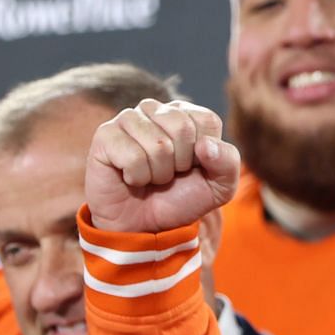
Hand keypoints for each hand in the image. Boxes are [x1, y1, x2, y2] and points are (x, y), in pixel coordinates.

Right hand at [85, 99, 241, 235]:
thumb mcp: (219, 187)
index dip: (204, 154)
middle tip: (169, 175)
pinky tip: (131, 178)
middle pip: (182, 128)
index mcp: (185, 113)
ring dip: (159, 173)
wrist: (144, 225)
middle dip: (180, 164)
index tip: (192, 167)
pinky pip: (132, 156)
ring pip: (158, 145)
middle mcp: (156, 109)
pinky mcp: (105, 135)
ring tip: (150, 177)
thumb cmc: (180, 199)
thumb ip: (228, 162)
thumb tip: (206, 145)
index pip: (206, 121)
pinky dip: (137, 177)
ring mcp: (128, 119)